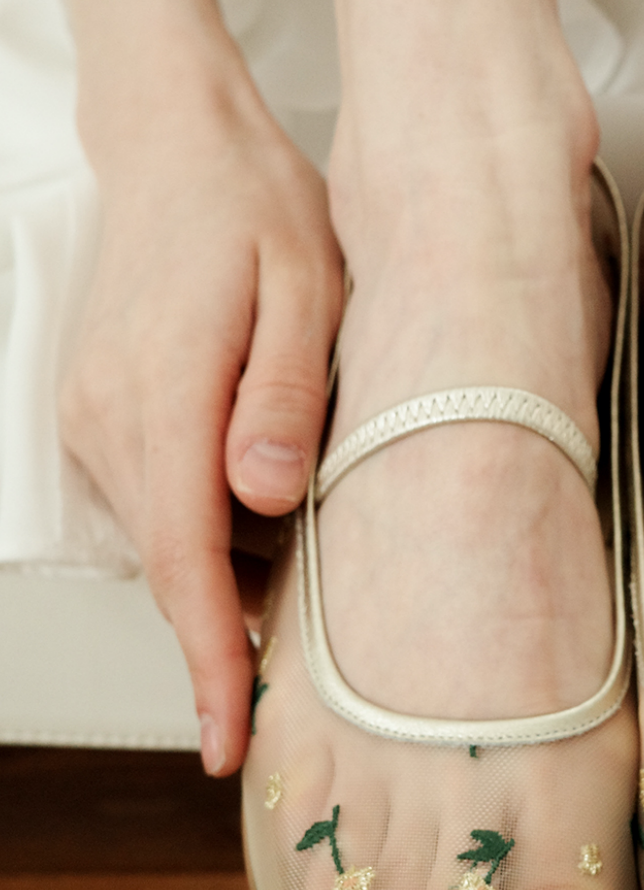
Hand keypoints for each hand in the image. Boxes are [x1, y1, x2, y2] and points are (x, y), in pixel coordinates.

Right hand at [60, 65, 342, 775]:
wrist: (176, 148)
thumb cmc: (251, 209)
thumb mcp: (303, 289)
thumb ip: (284, 398)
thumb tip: (264, 498)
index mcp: (164, 400)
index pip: (185, 563)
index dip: (211, 662)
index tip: (228, 741)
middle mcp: (110, 422)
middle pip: (171, 568)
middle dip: (224, 641)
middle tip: (290, 698)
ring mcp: (94, 419)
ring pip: (164, 540)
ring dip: (224, 580)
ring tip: (300, 592)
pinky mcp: (100, 414)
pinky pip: (156, 502)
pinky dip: (205, 532)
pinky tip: (263, 513)